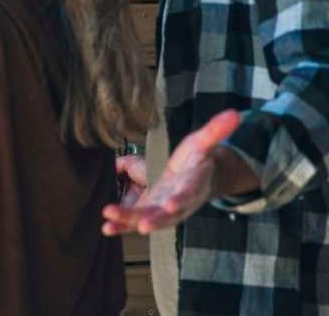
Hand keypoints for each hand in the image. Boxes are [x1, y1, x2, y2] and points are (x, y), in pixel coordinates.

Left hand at [102, 110, 241, 235]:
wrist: (197, 180)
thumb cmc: (197, 160)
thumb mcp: (204, 142)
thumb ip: (216, 130)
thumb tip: (234, 114)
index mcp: (193, 185)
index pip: (189, 192)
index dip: (182, 198)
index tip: (173, 203)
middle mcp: (179, 203)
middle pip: (167, 214)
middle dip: (155, 219)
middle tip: (142, 225)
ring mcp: (164, 211)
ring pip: (147, 220)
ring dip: (128, 223)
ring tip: (109, 226)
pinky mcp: (150, 213)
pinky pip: (135, 222)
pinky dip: (121, 226)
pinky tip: (106, 227)